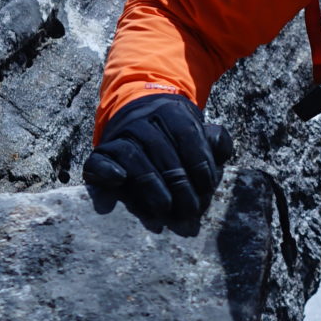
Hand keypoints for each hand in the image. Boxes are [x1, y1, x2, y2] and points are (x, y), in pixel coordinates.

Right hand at [82, 93, 233, 234]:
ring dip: (151, 185)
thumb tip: (221, 153)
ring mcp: (120, 133)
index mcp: (170, 110)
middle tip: (190, 209)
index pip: (187, 135)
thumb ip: (213, 141)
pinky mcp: (101, 150)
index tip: (207, 187)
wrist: (137, 115)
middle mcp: (143, 119)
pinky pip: (98, 159)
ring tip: (165, 208)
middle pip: (162, 150)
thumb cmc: (175, 134)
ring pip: (134, 156)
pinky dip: (107, 170)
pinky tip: (119, 180)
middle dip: (179, 183)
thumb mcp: (197, 130)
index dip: (200, 163)